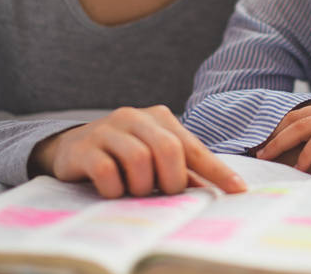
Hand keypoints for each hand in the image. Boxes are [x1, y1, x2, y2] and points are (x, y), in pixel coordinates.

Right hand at [29, 105, 246, 197]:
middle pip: (168, 150)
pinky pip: (107, 172)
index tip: (239, 190)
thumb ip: (181, 170)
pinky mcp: (85, 147)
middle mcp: (136, 117)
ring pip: (139, 160)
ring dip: (141, 186)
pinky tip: (113, 191)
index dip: (217, 170)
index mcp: (160, 118)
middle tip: (164, 193)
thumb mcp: (153, 157)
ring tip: (135, 191)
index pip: (194, 147)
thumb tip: (212, 190)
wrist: (70, 147)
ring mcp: (108, 129)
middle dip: (172, 180)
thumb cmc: (121, 155)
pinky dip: (115, 189)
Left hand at [255, 94, 310, 170]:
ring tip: (268, 158)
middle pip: (296, 117)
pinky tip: (300, 166)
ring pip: (303, 126)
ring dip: (281, 143)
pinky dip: (307, 152)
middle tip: (258, 151)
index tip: (268, 140)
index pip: (304, 111)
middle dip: (273, 134)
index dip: (283, 126)